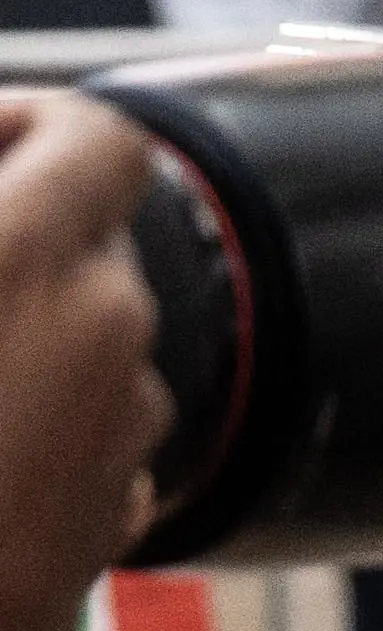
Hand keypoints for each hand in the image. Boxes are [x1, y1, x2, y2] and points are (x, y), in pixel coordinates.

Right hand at [0, 95, 171, 630]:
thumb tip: (4, 211)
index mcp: (29, 260)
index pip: (97, 136)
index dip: (35, 126)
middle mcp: (105, 326)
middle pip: (91, 238)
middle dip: (17, 242)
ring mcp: (123, 422)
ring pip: (94, 334)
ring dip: (26, 334)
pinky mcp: (115, 503)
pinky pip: (87, 427)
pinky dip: (35, 419)